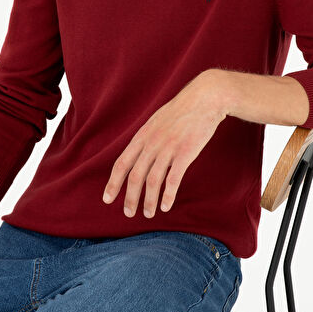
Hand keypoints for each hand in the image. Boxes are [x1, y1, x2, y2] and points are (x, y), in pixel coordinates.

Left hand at [101, 69, 225, 218]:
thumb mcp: (157, 120)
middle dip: (130, 198)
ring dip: (149, 201)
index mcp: (143, 135)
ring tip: (149, 214)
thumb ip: (147, 137)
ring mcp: (168, 148)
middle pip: (135, 176)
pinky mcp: (185, 153)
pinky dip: (168, 195)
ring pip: (152, 181)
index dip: (113, 183)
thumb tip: (139, 152)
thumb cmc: (182, 110)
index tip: (107, 199)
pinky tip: (166, 206)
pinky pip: (173, 179)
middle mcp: (152, 143)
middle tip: (129, 214)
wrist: (204, 98)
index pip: (122, 163)